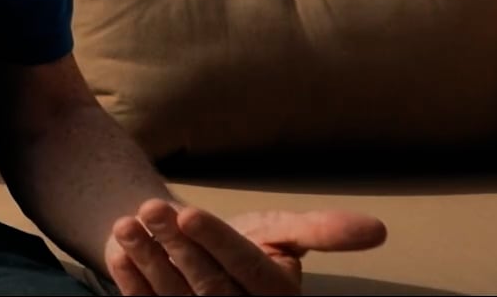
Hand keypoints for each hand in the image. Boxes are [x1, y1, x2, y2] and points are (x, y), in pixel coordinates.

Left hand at [103, 198, 386, 294]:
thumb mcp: (282, 231)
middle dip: (176, 245)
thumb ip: (320, 231)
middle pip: (207, 282)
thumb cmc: (246, 241)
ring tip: (128, 222)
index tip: (190, 212)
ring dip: (148, 258)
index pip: (247, 269)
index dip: (218, 242)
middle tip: (150, 209)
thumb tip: (378, 229)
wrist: (200, 249)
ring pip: (175, 294)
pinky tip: (118, 249)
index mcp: (275, 296)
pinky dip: (131, 278)